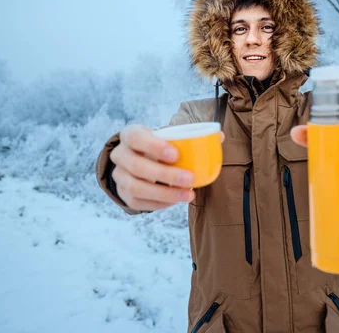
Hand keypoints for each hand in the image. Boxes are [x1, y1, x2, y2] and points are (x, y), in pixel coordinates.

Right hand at [110, 125, 224, 210]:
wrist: (138, 160)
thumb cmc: (158, 147)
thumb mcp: (168, 137)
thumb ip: (191, 136)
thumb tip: (219, 137)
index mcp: (130, 135)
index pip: (136, 138)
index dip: (154, 146)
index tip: (176, 154)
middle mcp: (120, 155)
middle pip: (137, 166)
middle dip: (165, 174)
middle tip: (190, 179)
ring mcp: (119, 176)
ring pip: (137, 187)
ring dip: (164, 193)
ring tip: (188, 195)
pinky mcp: (123, 194)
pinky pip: (139, 202)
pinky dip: (159, 203)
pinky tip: (176, 200)